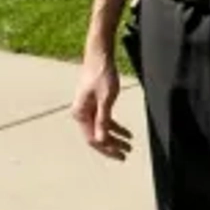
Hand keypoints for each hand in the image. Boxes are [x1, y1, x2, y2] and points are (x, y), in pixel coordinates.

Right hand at [71, 44, 132, 159]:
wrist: (100, 54)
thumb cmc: (102, 73)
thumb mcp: (106, 98)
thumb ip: (103, 119)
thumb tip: (100, 140)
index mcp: (81, 113)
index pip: (93, 139)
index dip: (107, 149)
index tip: (121, 155)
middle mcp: (81, 113)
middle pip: (96, 137)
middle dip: (111, 146)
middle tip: (126, 154)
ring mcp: (87, 109)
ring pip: (101, 130)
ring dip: (114, 138)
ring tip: (128, 146)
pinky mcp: (94, 103)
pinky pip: (103, 120)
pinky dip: (114, 127)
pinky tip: (126, 133)